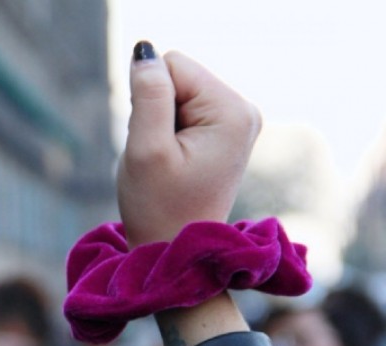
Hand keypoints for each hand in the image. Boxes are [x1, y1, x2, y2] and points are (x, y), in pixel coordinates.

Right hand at [118, 42, 261, 247]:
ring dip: (160, 125)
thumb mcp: (146, 149)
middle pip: (177, 77)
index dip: (148, 101)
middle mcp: (243, 110)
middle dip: (156, 112)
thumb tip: (144, 51)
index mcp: (231, 111)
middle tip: (162, 158)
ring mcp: (237, 122)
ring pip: (176, 94)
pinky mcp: (224, 132)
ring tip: (169, 163)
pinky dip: (168, 133)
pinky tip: (175, 163)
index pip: (172, 66)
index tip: (158, 144)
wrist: (177, 251)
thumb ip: (147, 95)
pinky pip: (182, 111)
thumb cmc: (159, 208)